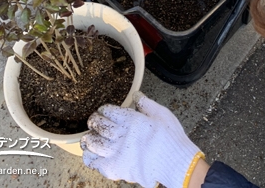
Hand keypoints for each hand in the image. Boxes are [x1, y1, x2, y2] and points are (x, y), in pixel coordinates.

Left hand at [81, 92, 203, 187]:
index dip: (103, 110)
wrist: (175, 163)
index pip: (107, 111)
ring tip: (90, 138)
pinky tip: (93, 155)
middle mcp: (120, 134)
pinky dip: (91, 158)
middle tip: (94, 122)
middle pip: (97, 125)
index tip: (103, 111)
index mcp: (130, 119)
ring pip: (92, 144)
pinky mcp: (116, 169)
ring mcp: (116, 152)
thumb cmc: (171, 138)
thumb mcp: (162, 113)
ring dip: (89, 139)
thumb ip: (146, 104)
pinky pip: (95, 163)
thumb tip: (136, 95)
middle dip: (93, 122)